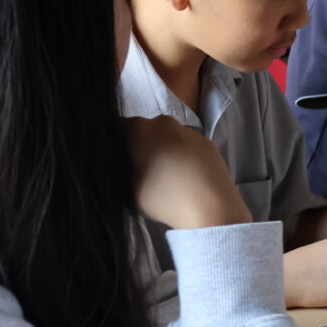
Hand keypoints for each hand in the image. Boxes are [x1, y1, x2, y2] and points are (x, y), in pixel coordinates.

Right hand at [124, 116, 251, 229]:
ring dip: (166, 152)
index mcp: (138, 129)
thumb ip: (123, 169)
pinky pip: (189, 147)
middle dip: (142, 147)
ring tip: (170, 178)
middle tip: (144, 171)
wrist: (210, 205)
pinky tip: (188, 178)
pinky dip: (185, 157)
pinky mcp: (208, 142)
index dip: (116, 145)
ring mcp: (188, 130)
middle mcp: (163, 122)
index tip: (121, 162)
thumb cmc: (162, 196)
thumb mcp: (127, 188)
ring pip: (169, 138)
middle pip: (146, 131)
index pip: (118, 129)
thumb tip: (126, 163)